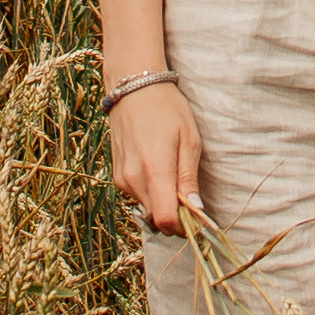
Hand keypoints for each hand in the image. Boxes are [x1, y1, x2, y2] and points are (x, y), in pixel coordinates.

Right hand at [109, 80, 204, 233]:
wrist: (133, 88)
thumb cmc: (168, 109)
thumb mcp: (189, 140)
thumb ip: (189, 178)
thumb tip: (196, 210)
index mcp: (155, 169)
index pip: (166, 220)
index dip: (184, 227)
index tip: (198, 218)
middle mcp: (134, 179)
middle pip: (157, 219)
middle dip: (176, 218)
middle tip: (191, 199)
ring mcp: (122, 179)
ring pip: (147, 209)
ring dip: (163, 204)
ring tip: (175, 177)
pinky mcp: (117, 177)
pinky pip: (138, 197)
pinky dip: (151, 194)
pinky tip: (158, 170)